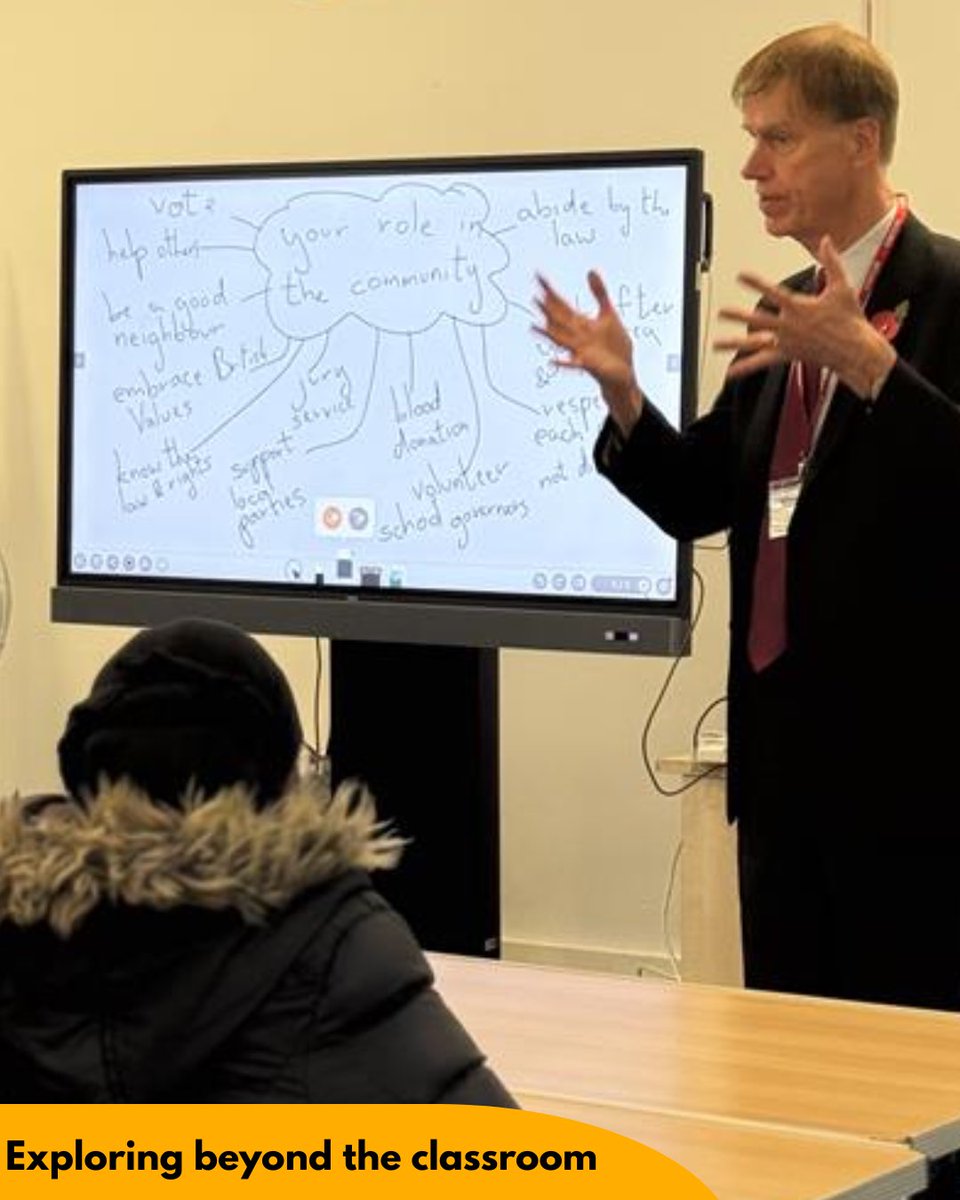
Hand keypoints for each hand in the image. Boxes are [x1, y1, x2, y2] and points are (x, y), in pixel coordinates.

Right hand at [534, 270, 642, 432]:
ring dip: (548, 334)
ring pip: (561, 340)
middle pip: (559, 320)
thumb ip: (599, 292)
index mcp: (580, 323)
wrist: (624, 372)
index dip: (550, 290)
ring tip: (534, 327)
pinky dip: (563, 363)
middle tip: (534, 296)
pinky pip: (574, 364)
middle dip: (547, 310)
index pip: (561, 303)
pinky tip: (552, 361)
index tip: (538, 275)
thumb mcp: (609, 314)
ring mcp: (581, 350)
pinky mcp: (589, 365)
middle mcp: (576, 336)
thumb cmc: (615, 346)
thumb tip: (590, 270)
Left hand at [715, 237, 895, 396]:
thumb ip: (832, 261)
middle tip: (722, 312)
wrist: (855, 349)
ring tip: (717, 343)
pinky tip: (731, 372)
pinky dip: (747, 367)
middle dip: (738, 316)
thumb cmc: (850, 318)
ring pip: (756, 342)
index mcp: (800, 307)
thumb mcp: (843, 286)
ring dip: (734, 342)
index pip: (773, 292)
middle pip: (758, 320)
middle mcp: (790, 326)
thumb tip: (827, 240)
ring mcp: (787, 342)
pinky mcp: (787, 355)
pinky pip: (763, 361)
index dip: (756, 283)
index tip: (741, 276)